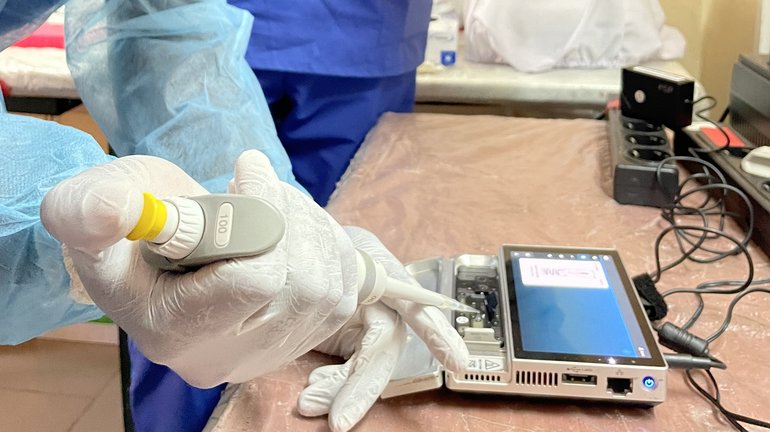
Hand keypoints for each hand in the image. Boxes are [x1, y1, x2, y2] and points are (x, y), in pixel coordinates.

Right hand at [40, 150, 358, 386]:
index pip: (255, 282)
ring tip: (275, 199)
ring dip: (313, 225)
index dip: (264, 215)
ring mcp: (269, 352)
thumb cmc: (126, 226)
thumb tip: (112, 209)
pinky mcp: (301, 338)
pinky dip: (332, 245)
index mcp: (173, 333)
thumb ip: (89, 212)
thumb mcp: (88, 210)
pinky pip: (345, 292)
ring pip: (331, 287)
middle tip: (258, 182)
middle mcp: (227, 356)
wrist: (156, 249)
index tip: (244, 169)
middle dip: (292, 217)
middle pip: (304, 287)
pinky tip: (296, 224)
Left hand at [298, 227, 468, 431]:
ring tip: (310, 403)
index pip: (414, 303)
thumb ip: (336, 275)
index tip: (457, 362)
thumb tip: (334, 296)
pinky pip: (351, 367)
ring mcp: (370, 321)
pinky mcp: (354, 338)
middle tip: (340, 421)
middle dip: (363, 387)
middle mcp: (385, 302)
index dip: (436, 332)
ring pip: (367, 364)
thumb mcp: (328, 252)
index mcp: (383, 273)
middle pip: (384, 348)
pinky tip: (315, 389)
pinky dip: (334, 382)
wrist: (302, 246)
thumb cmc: (320, 245)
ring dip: (341, 389)